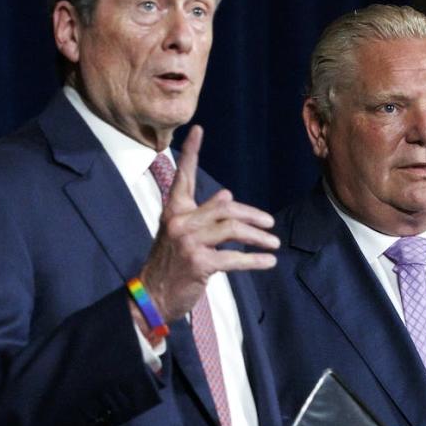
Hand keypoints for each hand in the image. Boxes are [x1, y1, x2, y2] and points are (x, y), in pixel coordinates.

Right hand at [138, 126, 278, 321]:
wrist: (152, 297)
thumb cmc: (170, 263)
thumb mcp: (181, 234)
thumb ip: (202, 214)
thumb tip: (227, 195)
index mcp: (173, 211)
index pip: (183, 176)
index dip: (190, 152)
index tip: (197, 129)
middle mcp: (179, 221)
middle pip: (225, 207)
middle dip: (252, 215)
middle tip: (269, 223)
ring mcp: (188, 241)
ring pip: (232, 229)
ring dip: (258, 237)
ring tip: (273, 243)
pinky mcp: (198, 263)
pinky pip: (233, 258)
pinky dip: (254, 260)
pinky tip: (268, 262)